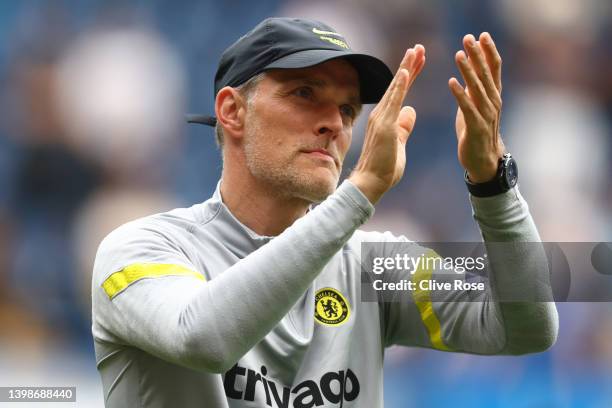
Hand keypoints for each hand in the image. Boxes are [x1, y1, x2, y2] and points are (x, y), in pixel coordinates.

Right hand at [349, 45, 425, 203]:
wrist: (371, 183)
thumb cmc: (383, 168)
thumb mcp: (399, 143)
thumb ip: (404, 127)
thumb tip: (411, 111)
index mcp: (387, 118)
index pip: (400, 92)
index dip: (410, 75)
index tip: (419, 60)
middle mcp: (381, 114)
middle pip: (398, 84)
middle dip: (409, 65)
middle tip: (419, 47)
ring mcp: (382, 119)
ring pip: (396, 88)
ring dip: (406, 68)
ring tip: (415, 51)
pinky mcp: (385, 126)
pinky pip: (393, 101)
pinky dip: (399, 86)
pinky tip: (406, 71)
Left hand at [449, 32, 504, 182]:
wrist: (483, 161)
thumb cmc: (477, 133)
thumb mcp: (475, 107)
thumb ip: (474, 91)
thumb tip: (468, 74)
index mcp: (493, 96)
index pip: (493, 69)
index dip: (488, 51)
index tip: (481, 35)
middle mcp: (493, 102)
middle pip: (486, 74)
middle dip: (477, 55)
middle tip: (468, 37)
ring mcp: (486, 115)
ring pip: (477, 88)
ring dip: (467, 70)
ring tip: (459, 54)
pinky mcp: (476, 127)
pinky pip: (467, 108)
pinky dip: (460, 94)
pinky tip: (451, 82)